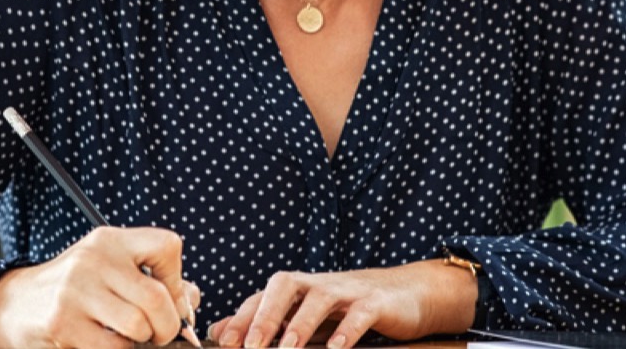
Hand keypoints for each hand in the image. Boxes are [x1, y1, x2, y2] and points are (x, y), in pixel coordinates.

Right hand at [0, 226, 200, 348]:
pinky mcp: (63, 324)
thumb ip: (154, 280)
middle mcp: (94, 259)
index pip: (167, 246)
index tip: (172, 299)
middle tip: (159, 334)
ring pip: (138, 327)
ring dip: (142, 341)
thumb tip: (192, 302)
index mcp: (110, 240)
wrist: (14, 303)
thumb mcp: (110, 270)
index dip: (179, 281)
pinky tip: (106, 343)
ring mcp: (76, 291)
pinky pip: (113, 348)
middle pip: (157, 298)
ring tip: (130, 338)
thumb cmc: (73, 289)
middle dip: (167, 326)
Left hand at [208, 259, 476, 348]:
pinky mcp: (376, 302)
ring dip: (300, 325)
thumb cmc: (349, 308)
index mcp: (300, 287)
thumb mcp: (307, 315)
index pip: (263, 295)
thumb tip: (219, 330)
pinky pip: (359, 313)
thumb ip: (268, 322)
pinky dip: (346, 332)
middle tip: (250, 347)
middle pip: (284, 284)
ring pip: (319, 297)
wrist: (406, 294)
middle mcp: (319, 283)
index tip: (223, 345)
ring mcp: (348, 290)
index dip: (241, 317)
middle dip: (265, 315)